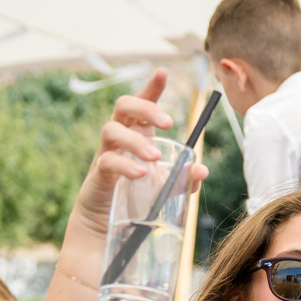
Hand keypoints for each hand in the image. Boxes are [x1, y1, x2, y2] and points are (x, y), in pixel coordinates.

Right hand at [68, 69, 209, 248]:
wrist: (107, 228)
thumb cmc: (135, 200)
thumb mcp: (164, 188)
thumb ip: (183, 179)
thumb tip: (203, 170)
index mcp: (137, 135)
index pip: (141, 103)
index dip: (151, 87)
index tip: (163, 73)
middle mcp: (119, 139)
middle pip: (123, 106)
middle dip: (145, 108)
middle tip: (168, 122)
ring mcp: (105, 154)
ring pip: (111, 130)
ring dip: (136, 141)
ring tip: (154, 158)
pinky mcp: (97, 175)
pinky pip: (107, 162)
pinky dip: (125, 165)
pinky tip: (141, 174)